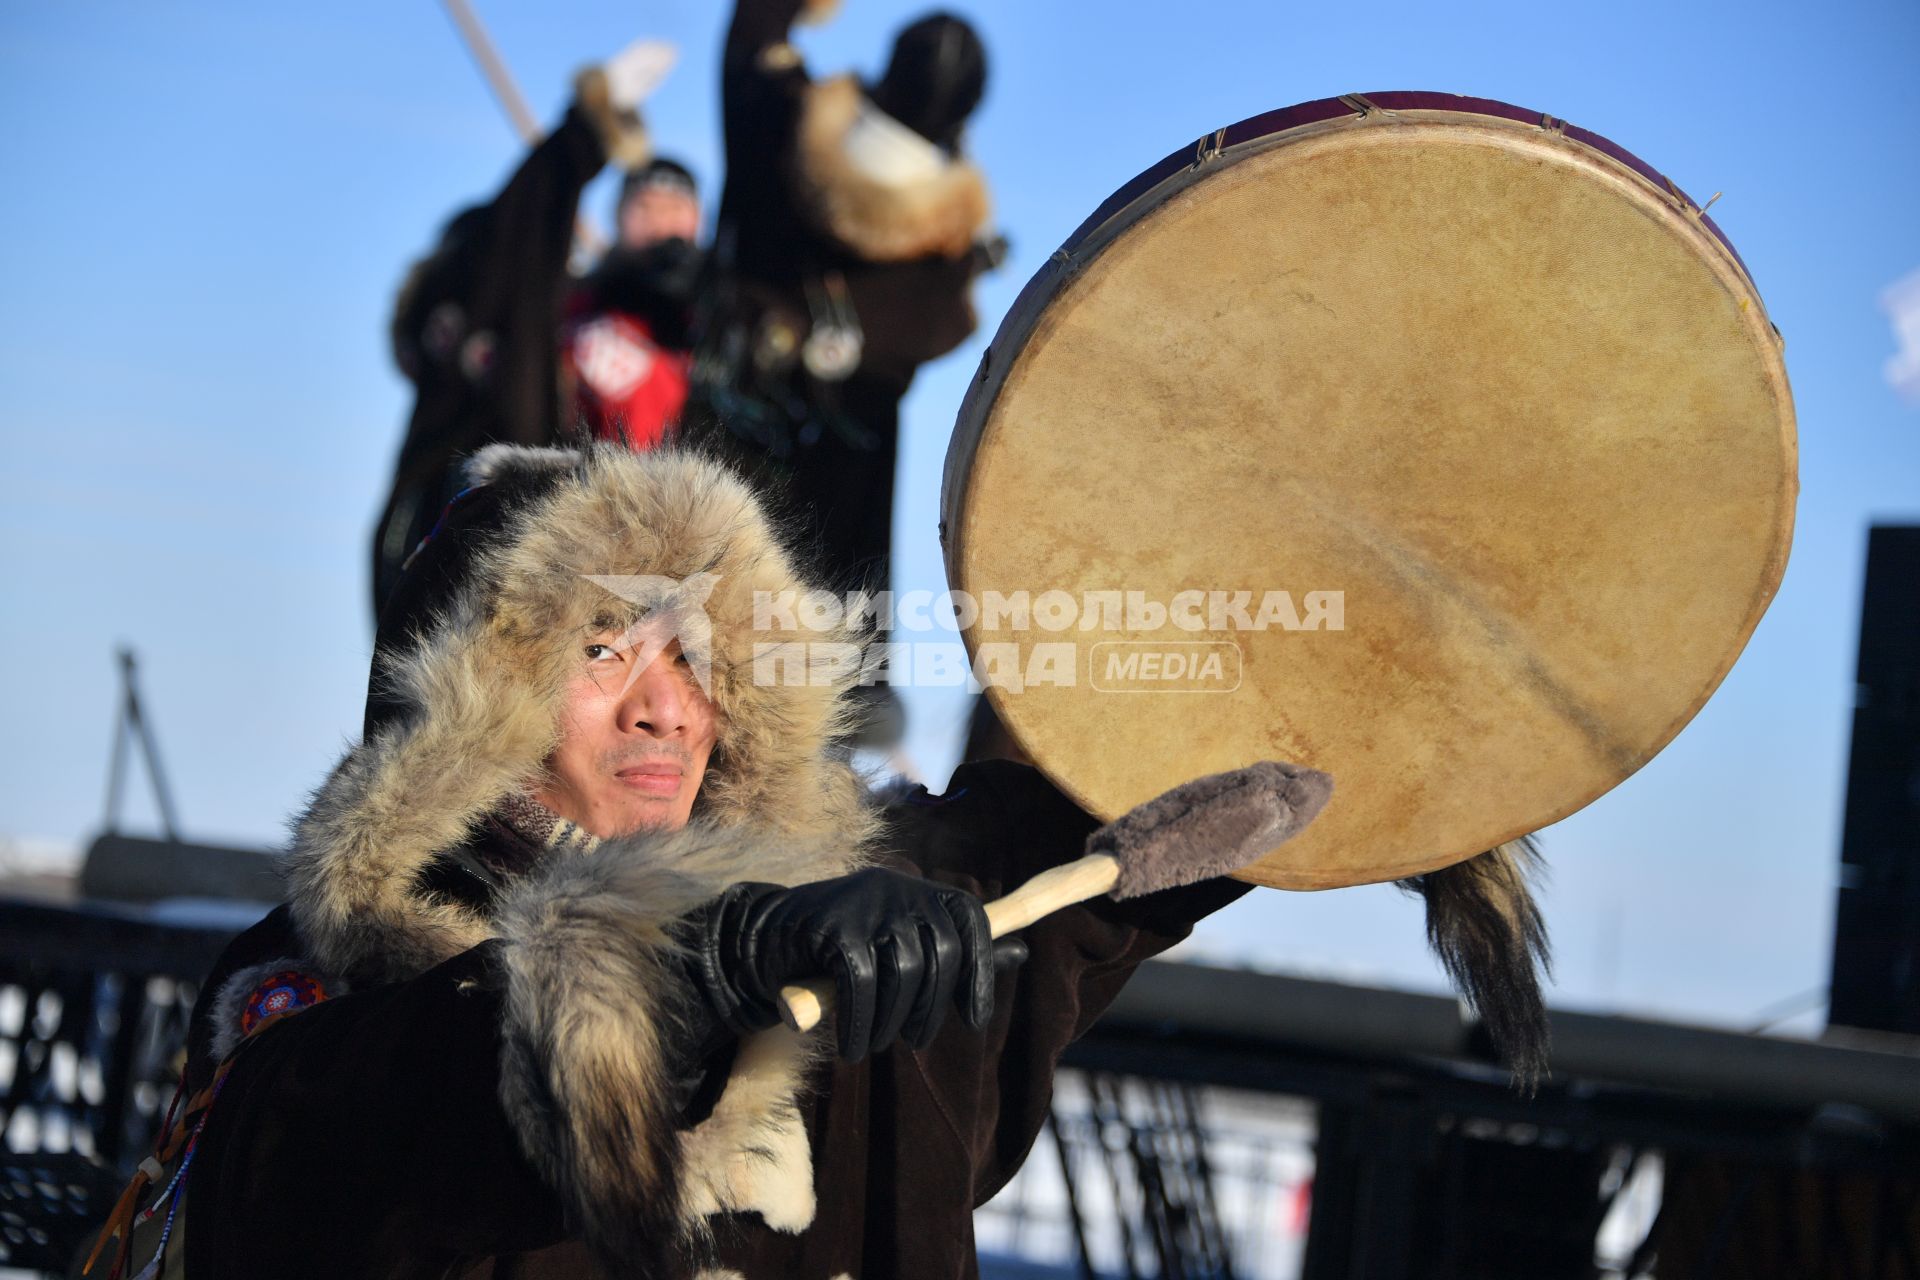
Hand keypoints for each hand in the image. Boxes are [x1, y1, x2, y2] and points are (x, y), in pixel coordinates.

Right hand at [692, 868, 1005, 1060]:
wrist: (766, 940)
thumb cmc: (842, 949)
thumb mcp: (900, 944)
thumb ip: (954, 950)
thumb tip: (1022, 954)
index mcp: (921, 891)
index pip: (972, 920)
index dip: (980, 972)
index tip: (974, 1020)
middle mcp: (899, 887)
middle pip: (940, 955)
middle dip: (930, 1009)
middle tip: (910, 1040)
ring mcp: (866, 903)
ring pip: (903, 974)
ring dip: (890, 1023)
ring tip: (873, 1044)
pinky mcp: (834, 926)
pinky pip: (863, 985)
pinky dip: (860, 1023)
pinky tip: (852, 1044)